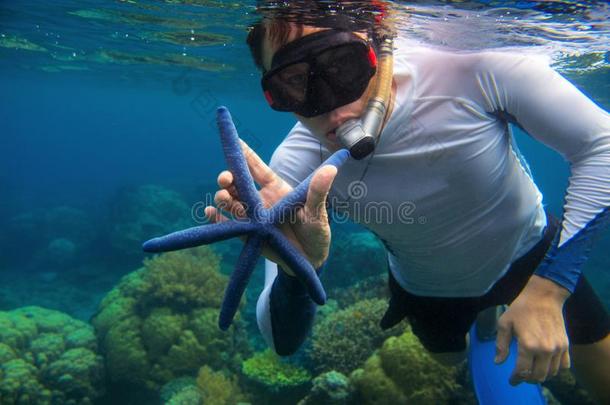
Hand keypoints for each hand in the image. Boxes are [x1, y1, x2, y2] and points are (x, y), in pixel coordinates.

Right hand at [205, 140, 338, 272]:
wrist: (310, 260)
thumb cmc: (316, 231)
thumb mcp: (318, 211)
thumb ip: (318, 191)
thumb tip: (331, 169)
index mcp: (276, 189)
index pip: (256, 167)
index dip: (244, 154)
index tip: (234, 141)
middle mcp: (260, 199)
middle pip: (237, 183)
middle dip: (227, 177)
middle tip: (226, 179)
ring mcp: (251, 216)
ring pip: (229, 201)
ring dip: (222, 197)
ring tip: (223, 197)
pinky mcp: (246, 233)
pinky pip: (226, 224)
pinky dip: (216, 218)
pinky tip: (211, 213)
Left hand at [495, 275, 570, 384]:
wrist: (543, 297)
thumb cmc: (521, 309)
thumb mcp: (504, 323)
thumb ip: (501, 344)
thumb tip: (498, 362)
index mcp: (528, 345)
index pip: (523, 371)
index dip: (516, 379)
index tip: (512, 381)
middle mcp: (545, 350)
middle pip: (538, 376)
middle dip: (527, 379)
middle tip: (521, 377)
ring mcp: (557, 348)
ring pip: (552, 373)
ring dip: (541, 376)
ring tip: (532, 371)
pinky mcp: (566, 345)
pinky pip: (564, 366)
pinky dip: (556, 370)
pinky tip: (547, 365)